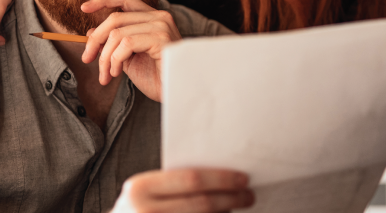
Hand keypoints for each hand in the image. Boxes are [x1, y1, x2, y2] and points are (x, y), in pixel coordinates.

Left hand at [80, 0, 180, 101]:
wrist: (177, 93)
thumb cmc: (156, 77)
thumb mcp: (128, 58)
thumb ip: (114, 43)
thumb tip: (91, 31)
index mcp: (153, 18)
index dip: (103, 0)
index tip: (83, 8)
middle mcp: (159, 17)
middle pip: (115, 17)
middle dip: (95, 40)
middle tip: (87, 58)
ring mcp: (161, 26)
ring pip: (117, 33)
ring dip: (105, 57)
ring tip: (106, 75)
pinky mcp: (161, 38)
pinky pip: (126, 43)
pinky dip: (115, 60)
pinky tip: (117, 73)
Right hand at [111, 169, 253, 212]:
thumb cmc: (137, 208)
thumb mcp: (145, 191)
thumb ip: (172, 183)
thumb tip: (220, 175)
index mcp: (140, 188)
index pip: (191, 179)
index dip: (221, 178)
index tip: (242, 177)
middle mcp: (144, 211)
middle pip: (201, 203)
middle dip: (230, 198)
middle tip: (248, 194)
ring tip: (239, 205)